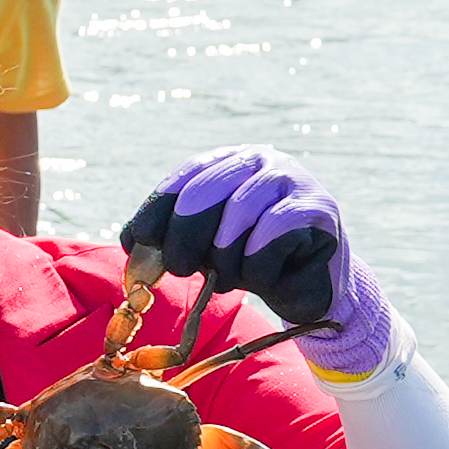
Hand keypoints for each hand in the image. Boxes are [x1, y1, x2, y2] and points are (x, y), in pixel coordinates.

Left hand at [122, 149, 389, 379]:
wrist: (313, 287)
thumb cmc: (254, 264)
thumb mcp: (205, 248)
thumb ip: (171, 238)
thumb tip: (132, 242)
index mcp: (229, 163)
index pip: (185, 177)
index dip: (156, 209)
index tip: (139, 242)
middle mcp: (259, 161)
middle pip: (202, 193)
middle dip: (183, 239)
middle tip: (182, 270)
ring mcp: (290, 179)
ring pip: (235, 217)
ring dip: (226, 261)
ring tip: (233, 278)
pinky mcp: (316, 207)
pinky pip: (268, 239)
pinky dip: (257, 269)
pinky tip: (266, 278)